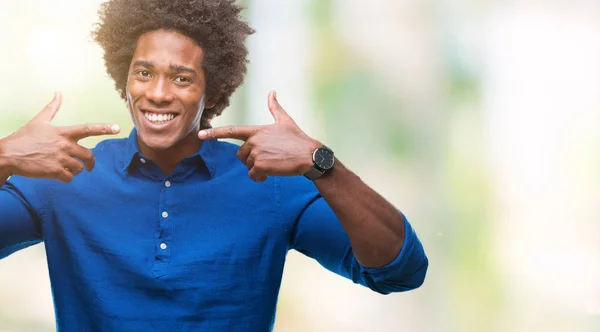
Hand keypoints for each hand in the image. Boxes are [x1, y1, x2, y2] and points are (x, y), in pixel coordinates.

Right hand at [0, 92, 120, 182]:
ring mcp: (60, 159)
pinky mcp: (54, 171)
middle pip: (89, 155)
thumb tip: (58, 92)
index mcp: (63, 132)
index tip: (118, 128)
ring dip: (76, 170)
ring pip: (80, 168)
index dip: (104, 128)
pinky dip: (66, 178)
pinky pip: (70, 178)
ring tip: (65, 168)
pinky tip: (58, 174)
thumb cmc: (24, 138)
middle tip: (89, 166)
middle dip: (90, 162)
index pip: (88, 129)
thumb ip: (52, 108)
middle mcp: (64, 145)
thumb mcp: (39, 120)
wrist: (8, 154)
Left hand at [198, 90, 319, 181]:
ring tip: (273, 164)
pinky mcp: (260, 165)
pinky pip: (253, 175)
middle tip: (268, 158)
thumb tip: (272, 91)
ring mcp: (256, 153)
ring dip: (258, 168)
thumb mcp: (285, 121)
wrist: (309, 155)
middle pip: (240, 154)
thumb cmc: (298, 139)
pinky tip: (271, 174)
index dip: (214, 133)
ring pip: (247, 165)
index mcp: (256, 130)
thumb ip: (275, 107)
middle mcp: (254, 140)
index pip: (231, 131)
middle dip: (251, 159)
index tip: (200, 135)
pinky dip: (260, 177)